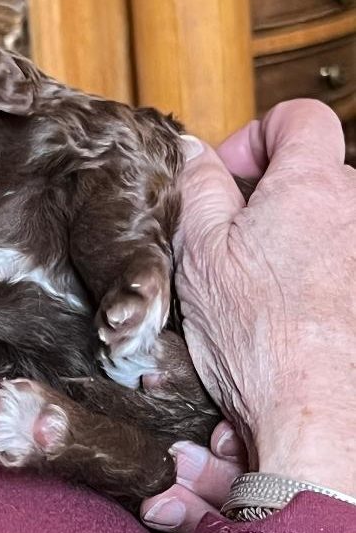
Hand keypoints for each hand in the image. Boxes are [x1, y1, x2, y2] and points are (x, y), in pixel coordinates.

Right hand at [143, 99, 355, 532]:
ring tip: (263, 288)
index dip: (258, 135)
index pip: (299, 118)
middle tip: (237, 240)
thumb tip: (192, 154)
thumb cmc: (259, 338)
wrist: (315, 414)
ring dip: (299, 242)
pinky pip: (342, 268)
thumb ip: (195, 187)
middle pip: (320, 175)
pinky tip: (291, 315)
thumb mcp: (199, 251)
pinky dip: (320, 280)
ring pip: (333, 227)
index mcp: (311, 186)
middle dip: (277, 198)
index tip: (232, 175)